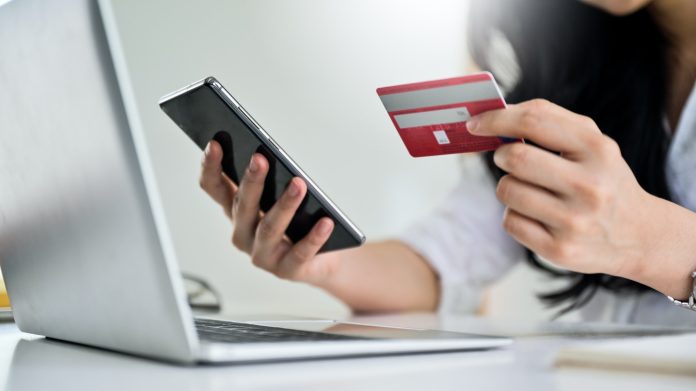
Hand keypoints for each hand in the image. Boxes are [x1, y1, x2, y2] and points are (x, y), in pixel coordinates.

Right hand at [199, 140, 339, 285]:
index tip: (214, 143)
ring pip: (269, 228)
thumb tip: (278, 158)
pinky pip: (301, 252)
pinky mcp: (287, 270)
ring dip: (284, 205)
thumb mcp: (280, 199)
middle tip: (260, 158)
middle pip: (243, 206)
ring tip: (299, 185)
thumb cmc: (297, 224)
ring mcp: (263, 255)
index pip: (215, 188)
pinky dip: (314, 237)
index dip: (210, 167)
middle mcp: (243, 234)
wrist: (320, 261)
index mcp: (237, 211)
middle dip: (251, 181)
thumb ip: (274, 182)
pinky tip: (326, 221)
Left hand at [466, 99, 656, 277]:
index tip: (475, 123)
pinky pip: (510, 221)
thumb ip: (550, 124)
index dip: (496, 119)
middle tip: (507, 159)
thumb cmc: (604, 181)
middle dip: (502, 156)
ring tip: (530, 190)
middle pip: (515, 158)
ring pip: (507, 190)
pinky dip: (515, 215)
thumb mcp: (594, 146)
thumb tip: (497, 116)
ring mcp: (574, 221)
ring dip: (508, 186)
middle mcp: (589, 185)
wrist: (639, 236)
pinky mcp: (559, 249)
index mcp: (598, 149)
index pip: (534, 120)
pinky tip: (538, 217)